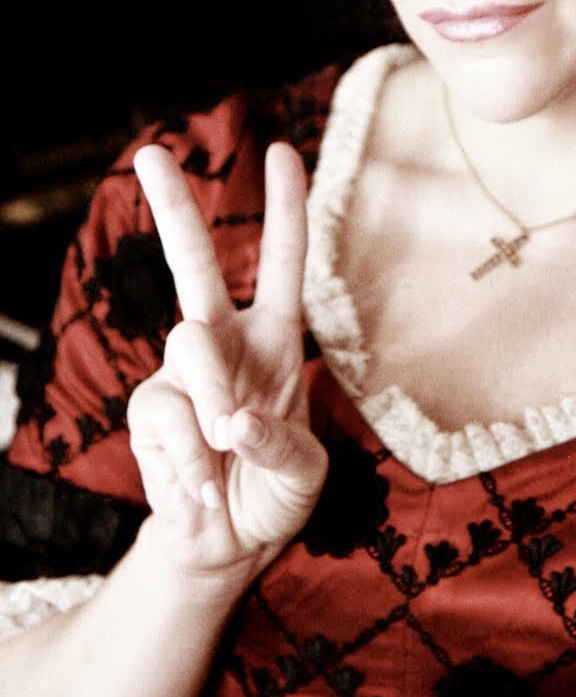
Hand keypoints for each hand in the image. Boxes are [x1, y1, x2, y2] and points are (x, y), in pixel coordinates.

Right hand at [127, 142, 326, 585]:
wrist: (228, 544)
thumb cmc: (277, 492)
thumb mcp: (305, 472)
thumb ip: (279, 445)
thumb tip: (232, 423)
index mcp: (276, 338)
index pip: (282, 262)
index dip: (284, 208)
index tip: (280, 152)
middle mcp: (224, 342)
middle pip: (193, 265)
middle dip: (173, 208)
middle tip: (149, 153)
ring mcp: (179, 375)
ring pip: (188, 350)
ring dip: (212, 405)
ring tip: (227, 455)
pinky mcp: (149, 413)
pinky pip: (166, 418)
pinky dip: (190, 461)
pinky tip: (203, 489)